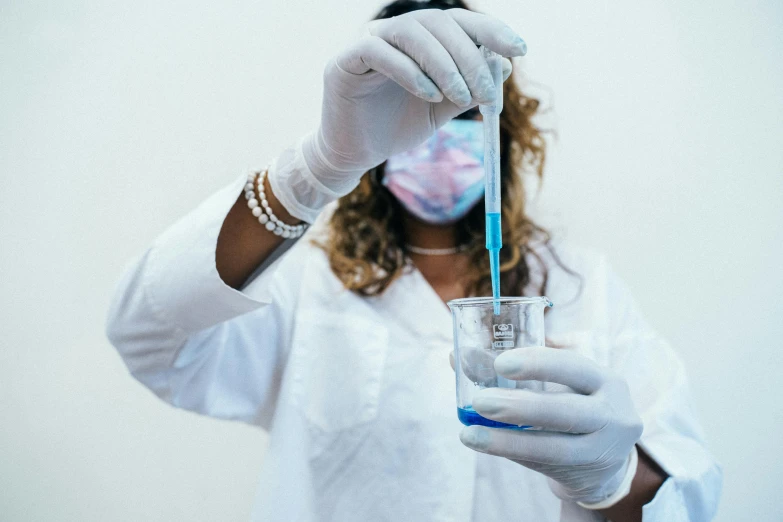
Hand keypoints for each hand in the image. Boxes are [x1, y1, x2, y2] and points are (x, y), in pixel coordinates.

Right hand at [302, 8, 524, 195]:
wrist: (357, 154)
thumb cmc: (397, 127)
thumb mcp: (442, 109)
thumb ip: (468, 89)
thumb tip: (502, 67)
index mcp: (420, 38)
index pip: (458, 21)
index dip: (491, 30)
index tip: (519, 50)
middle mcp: (394, 32)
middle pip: (439, 23)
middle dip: (470, 57)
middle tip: (488, 93)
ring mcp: (368, 42)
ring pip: (412, 32)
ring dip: (445, 64)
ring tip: (461, 98)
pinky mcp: (345, 61)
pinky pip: (380, 52)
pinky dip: (410, 72)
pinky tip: (430, 95)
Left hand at [456, 347, 642, 504]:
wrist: (609, 461)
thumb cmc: (575, 405)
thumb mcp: (563, 383)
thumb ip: (519, 367)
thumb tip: (460, 356)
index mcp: (605, 381)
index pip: (574, 366)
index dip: (538, 364)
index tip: (501, 363)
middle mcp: (612, 414)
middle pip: (566, 411)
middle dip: (521, 407)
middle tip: (480, 401)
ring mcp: (601, 449)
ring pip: (554, 447)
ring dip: (508, 440)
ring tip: (471, 434)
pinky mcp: (584, 474)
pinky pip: (543, 464)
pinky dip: (511, 452)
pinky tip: (484, 444)